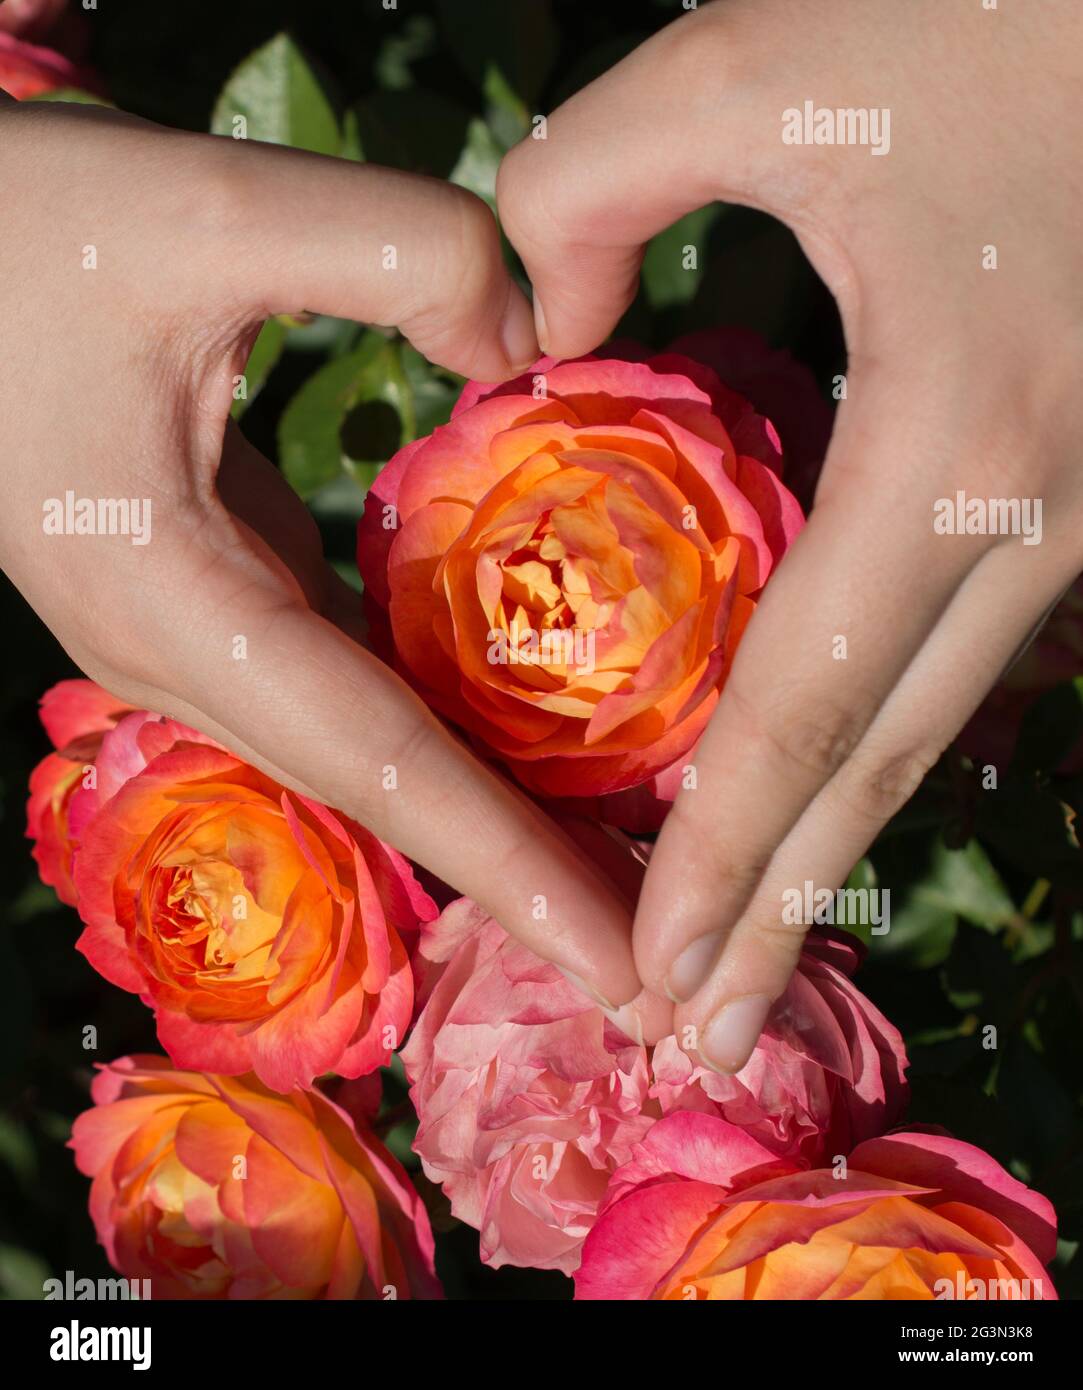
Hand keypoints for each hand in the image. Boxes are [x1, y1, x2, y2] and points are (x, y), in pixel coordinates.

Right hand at [0, 97, 644, 1005]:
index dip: (511, 869)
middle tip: (665, 973)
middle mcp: (189, 657)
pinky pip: (353, 685)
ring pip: (373, 752)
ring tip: (625, 874)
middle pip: (391, 793)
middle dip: (526, 886)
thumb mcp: (209, 207)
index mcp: (177, 607)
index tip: (623, 965)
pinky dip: (450, 727)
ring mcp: (200, 637)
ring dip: (496, 819)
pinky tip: (536, 734)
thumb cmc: (21, 232)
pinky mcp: (221, 597)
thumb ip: (399, 253)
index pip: (382, 763)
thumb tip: (533, 346)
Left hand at [497, 0, 1082, 1068]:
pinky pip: (971, 649)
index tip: (650, 970)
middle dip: (781, 913)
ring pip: (938, 727)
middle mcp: (1039, 520)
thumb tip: (526, 341)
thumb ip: (583, 195)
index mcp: (957, 444)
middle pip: (884, 769)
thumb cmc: (990, 14)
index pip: (802, 706)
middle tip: (700, 1037)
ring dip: (834, 843)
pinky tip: (829, 787)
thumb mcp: (752, 69)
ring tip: (752, 950)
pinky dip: (887, 738)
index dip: (717, 853)